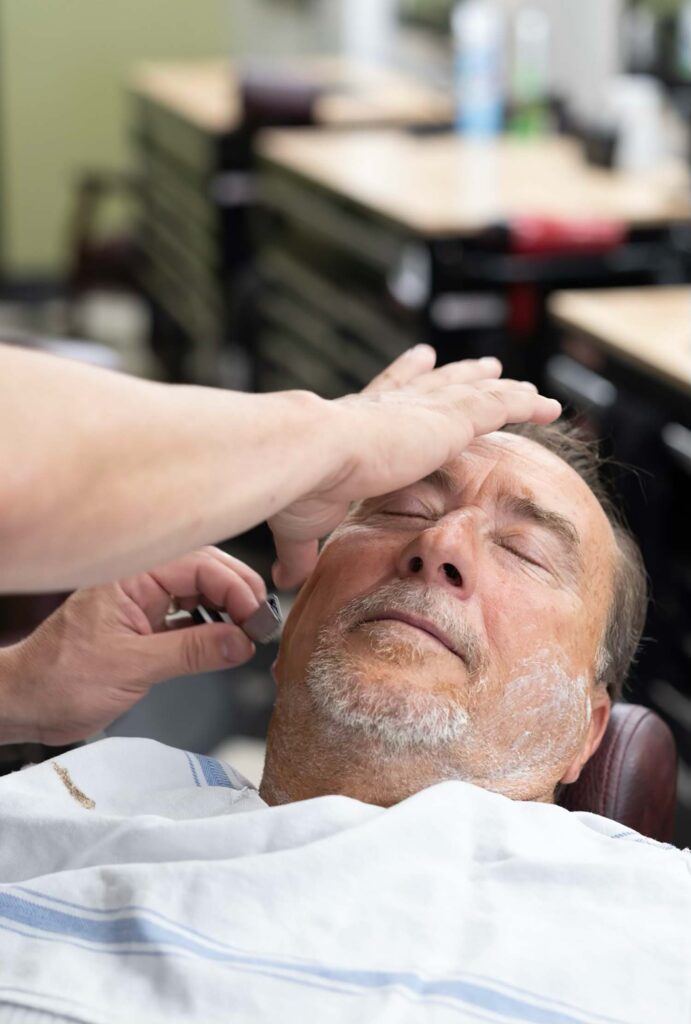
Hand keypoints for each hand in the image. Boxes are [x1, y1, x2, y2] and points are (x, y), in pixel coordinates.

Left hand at [0, 547, 265, 744]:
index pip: (200, 565)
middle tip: (261, 624)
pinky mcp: (145, 623)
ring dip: (229, 608)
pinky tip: (225, 641)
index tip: (258, 619)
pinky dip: (212, 625)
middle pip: (206, 570)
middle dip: (239, 592)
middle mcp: (139, 580)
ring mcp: (142, 600)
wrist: (27, 704)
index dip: (236, 589)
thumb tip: (240, 641)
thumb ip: (192, 651)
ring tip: (247, 633)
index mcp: (131, 575)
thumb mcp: (133, 667)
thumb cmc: (59, 681)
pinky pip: (189, 613)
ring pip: (201, 590)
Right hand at [269, 348, 560, 588]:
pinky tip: (548, 404)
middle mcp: (395, 408)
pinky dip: (527, 404)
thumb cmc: (299, 486)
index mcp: (360, 423)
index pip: (389, 396)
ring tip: (520, 381)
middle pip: (437, 385)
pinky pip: (503, 406)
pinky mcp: (451, 419)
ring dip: (498, 386)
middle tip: (481, 366)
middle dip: (458, 375)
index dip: (404, 378)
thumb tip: (287, 581)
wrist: (312, 457)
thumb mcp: (304, 525)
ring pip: (475, 392)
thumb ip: (301, 552)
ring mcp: (425, 411)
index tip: (419, 360)